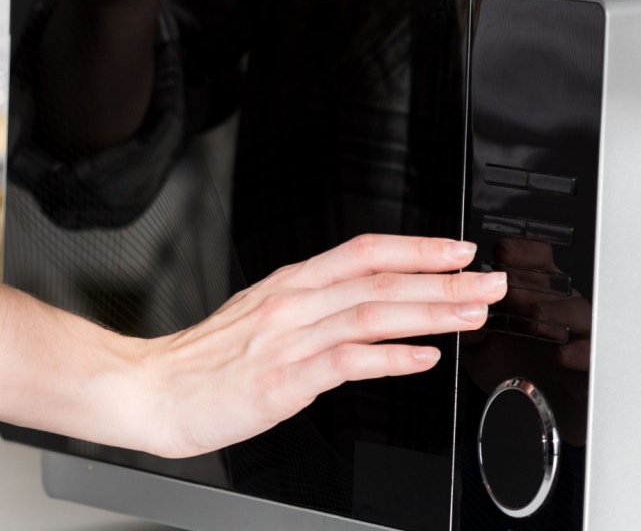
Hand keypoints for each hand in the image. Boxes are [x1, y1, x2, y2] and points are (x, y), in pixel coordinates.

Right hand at [0, 234, 504, 462]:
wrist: (150, 393)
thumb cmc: (204, 365)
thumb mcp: (261, 321)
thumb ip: (314, 311)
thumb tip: (368, 306)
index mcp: (290, 284)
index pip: (364, 251)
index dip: (416, 246)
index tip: (461, 249)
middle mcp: (293, 302)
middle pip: (379, 278)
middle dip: (443, 278)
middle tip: (491, 280)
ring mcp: (288, 338)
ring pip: (373, 312)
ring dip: (430, 310)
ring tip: (473, 311)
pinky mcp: (284, 378)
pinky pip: (348, 360)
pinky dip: (391, 356)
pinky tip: (423, 356)